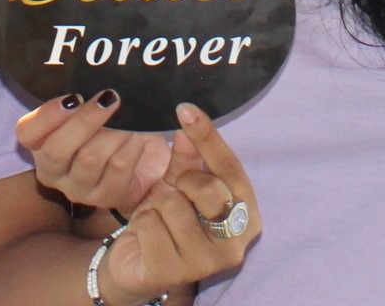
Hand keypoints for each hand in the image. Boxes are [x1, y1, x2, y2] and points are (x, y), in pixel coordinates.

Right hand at [16, 91, 172, 217]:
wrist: (143, 156)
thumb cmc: (109, 124)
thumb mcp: (88, 108)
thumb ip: (79, 96)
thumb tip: (88, 70)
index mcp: (40, 145)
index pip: (27, 132)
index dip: (48, 115)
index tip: (74, 96)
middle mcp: (53, 171)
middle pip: (57, 150)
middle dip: (85, 121)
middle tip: (109, 97)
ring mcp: (78, 189)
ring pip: (89, 158)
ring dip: (114, 131)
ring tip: (128, 113)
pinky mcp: (106, 197)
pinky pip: (117, 167)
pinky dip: (130, 145)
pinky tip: (138, 134)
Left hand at [100, 106, 258, 304]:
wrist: (138, 265)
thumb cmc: (169, 221)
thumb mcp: (181, 184)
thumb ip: (189, 156)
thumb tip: (188, 118)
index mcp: (246, 216)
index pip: (230, 169)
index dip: (209, 137)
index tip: (186, 109)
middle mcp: (234, 245)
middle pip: (208, 188)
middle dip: (183, 183)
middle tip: (176, 195)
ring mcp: (205, 263)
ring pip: (174, 206)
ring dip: (158, 207)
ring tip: (160, 222)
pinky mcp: (173, 274)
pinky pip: (151, 226)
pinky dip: (142, 226)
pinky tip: (147, 239)